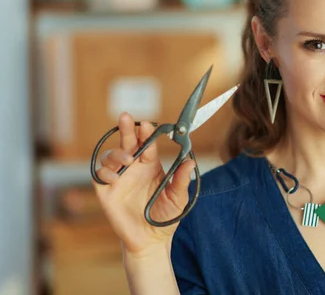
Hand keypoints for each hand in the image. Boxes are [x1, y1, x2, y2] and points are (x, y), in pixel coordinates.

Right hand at [92, 112, 195, 255]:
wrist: (150, 240)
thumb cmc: (165, 216)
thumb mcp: (178, 198)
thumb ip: (182, 180)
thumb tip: (191, 162)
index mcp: (150, 165)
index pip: (147, 143)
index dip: (146, 132)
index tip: (148, 125)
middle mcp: (133, 168)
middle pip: (127, 142)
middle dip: (126, 128)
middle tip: (126, 117)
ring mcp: (118, 178)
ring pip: (111, 155)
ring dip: (118, 154)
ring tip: (128, 161)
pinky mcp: (106, 191)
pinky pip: (99, 174)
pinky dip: (105, 172)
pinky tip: (114, 178)